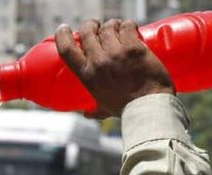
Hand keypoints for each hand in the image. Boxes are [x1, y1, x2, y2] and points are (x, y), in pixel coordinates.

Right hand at [55, 19, 174, 118]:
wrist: (148, 108)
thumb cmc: (127, 109)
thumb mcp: (104, 108)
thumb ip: (95, 110)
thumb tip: (87, 114)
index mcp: (87, 76)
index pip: (66, 49)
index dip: (62, 35)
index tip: (64, 29)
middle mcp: (99, 62)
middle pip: (88, 32)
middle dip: (91, 25)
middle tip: (98, 26)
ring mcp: (116, 53)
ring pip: (108, 27)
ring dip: (112, 24)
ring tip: (118, 28)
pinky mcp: (133, 48)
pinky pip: (127, 26)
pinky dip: (128, 24)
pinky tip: (131, 27)